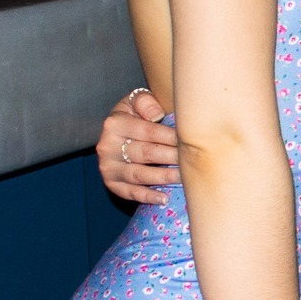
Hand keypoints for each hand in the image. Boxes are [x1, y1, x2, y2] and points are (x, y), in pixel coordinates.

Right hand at [97, 88, 180, 204]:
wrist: (116, 132)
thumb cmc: (135, 114)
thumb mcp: (136, 100)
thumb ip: (145, 102)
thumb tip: (157, 114)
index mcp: (115, 123)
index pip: (149, 131)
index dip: (171, 137)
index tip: (191, 141)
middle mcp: (107, 146)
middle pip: (146, 153)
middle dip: (172, 157)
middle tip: (193, 160)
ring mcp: (108, 167)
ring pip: (139, 174)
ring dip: (164, 177)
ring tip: (184, 178)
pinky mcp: (111, 183)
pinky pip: (130, 193)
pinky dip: (147, 197)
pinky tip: (164, 198)